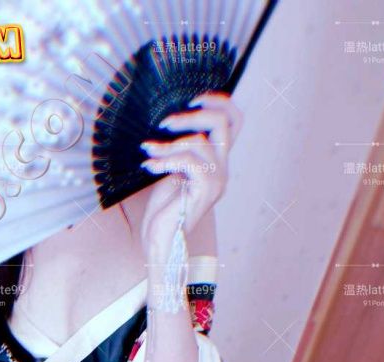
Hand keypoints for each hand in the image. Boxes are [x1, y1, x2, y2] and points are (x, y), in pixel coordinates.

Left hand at [139, 92, 241, 265]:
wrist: (162, 239)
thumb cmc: (165, 208)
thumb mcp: (173, 170)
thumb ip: (180, 149)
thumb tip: (171, 122)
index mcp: (218, 162)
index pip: (234, 121)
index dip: (218, 102)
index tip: (191, 100)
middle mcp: (223, 169)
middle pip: (221, 122)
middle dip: (190, 116)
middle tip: (164, 124)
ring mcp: (217, 180)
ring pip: (197, 142)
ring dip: (167, 146)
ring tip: (149, 155)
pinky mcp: (206, 189)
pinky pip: (187, 160)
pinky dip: (164, 160)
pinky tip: (149, 167)